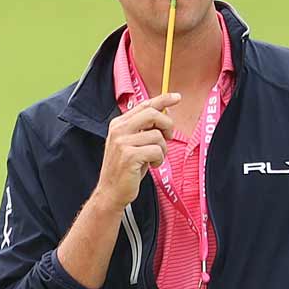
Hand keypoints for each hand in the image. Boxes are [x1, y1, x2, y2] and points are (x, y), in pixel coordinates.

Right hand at [93, 93, 179, 208]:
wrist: (110, 192)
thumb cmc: (125, 169)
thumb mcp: (131, 144)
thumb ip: (143, 129)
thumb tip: (164, 114)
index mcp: (118, 124)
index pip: (144, 105)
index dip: (162, 99)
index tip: (177, 97)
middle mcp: (118, 130)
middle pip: (152, 114)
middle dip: (167, 124)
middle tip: (168, 137)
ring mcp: (122, 143)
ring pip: (157, 136)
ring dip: (162, 149)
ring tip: (154, 158)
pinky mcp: (130, 156)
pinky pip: (157, 151)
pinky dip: (159, 159)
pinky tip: (152, 165)